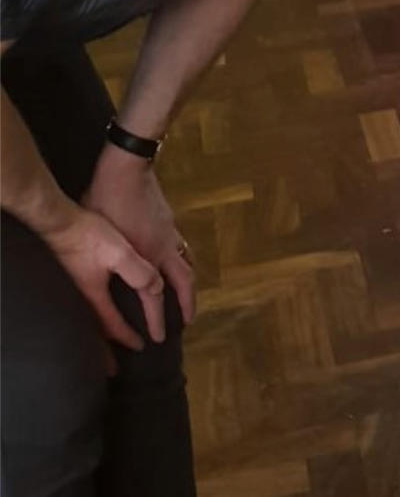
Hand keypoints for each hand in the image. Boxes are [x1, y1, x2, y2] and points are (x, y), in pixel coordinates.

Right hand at [40, 202, 165, 349]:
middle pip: (95, 333)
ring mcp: (73, 290)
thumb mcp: (119, 252)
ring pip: (88, 321)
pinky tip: (95, 315)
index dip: (129, 337)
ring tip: (103, 348)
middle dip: (105, 352)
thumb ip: (139, 272)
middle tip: (111, 371)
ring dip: (99, 336)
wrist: (58, 221)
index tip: (144, 345)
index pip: (113, 326)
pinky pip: (84, 307)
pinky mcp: (71, 280)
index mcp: (94, 296)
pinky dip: (93, 318)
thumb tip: (156, 289)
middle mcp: (81, 299)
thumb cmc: (87, 235)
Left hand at [83, 146, 195, 334]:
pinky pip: (183, 248)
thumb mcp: (102, 237)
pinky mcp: (170, 222)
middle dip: (188, 304)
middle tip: (187, 322)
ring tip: (187, 296)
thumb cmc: (106, 203)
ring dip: (189, 283)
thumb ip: (111, 261)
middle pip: (185, 282)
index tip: (160, 338)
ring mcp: (170, 233)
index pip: (154, 297)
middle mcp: (164, 248)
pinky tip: (178, 262)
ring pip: (188, 264)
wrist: (126, 169)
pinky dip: (185, 261)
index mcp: (146, 255)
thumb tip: (108, 280)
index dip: (157, 320)